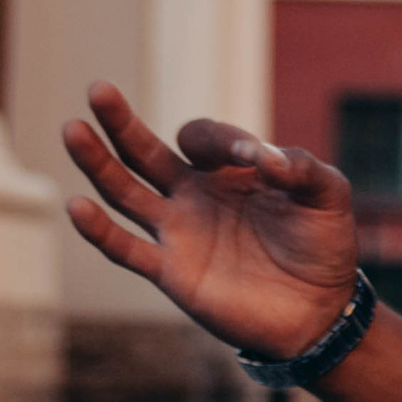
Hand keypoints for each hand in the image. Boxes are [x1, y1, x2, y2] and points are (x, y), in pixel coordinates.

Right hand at [61, 84, 358, 361]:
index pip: (203, 137)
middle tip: (98, 89)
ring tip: (73, 128)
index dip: (221, 141)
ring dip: (98, 162)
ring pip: (125, 191)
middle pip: (144, 152)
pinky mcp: (171, 271)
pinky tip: (77, 205)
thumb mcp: (328, 196)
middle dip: (121, 121)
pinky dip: (100, 231)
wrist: (318, 311)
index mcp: (228, 170)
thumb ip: (303, 168)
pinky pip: (126, 248)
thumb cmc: (324, 245)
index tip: (253, 158)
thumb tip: (265, 157)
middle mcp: (194, 194)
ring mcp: (179, 232)